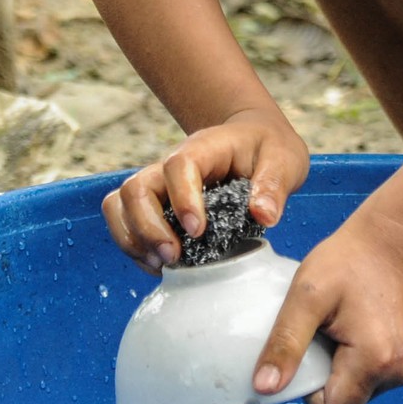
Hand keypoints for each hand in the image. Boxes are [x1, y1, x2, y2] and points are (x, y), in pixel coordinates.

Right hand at [102, 107, 308, 272]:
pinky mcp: (154, 204)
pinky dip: (132, 245)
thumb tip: (263, 215)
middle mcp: (170, 165)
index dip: (182, 199)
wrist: (251, 138)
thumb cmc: (266, 148)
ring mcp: (158, 184)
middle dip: (147, 227)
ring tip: (160, 265)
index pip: (178, 167)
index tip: (198, 231)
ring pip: (119, 203)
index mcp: (203, 149)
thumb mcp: (283, 159)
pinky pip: (123, 220)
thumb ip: (273, 184)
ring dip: (132, 238)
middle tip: (173, 257)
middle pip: (136, 187)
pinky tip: (158, 265)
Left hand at [254, 205, 402, 403]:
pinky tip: (357, 326)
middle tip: (323, 333)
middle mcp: (401, 372)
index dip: (310, 392)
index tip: (308, 351)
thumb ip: (285, 343)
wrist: (394, 236)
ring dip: (343, 368)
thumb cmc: (350, 259)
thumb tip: (264, 387)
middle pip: (348, 403)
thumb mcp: (307, 295)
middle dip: (326, 377)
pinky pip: (376, 377)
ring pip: (361, 391)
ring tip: (341, 325)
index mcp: (377, 361)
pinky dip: (360, 361)